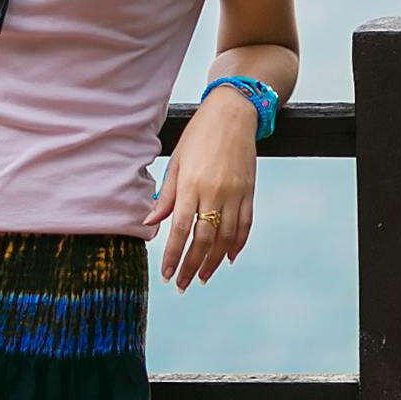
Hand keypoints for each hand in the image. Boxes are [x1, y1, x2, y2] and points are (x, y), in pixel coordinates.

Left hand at [144, 93, 256, 291]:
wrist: (233, 114)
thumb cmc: (198, 135)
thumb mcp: (176, 160)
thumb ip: (166, 195)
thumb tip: (150, 224)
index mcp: (191, 184)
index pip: (179, 229)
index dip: (172, 255)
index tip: (166, 275)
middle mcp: (215, 192)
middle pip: (203, 240)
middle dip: (191, 266)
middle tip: (182, 285)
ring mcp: (236, 194)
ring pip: (226, 238)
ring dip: (213, 262)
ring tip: (201, 277)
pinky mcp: (250, 192)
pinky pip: (244, 225)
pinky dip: (236, 245)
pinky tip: (227, 259)